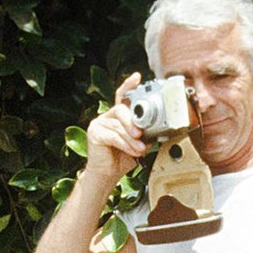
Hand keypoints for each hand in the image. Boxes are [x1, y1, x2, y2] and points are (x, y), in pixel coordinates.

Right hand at [80, 73, 148, 190]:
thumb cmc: (121, 159)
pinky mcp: (94, 133)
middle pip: (121, 110)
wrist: (107, 175)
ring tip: (140, 150)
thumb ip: (145, 135)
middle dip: (133, 123)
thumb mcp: (137, 144)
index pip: (122, 96)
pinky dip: (125, 144)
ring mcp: (99, 124)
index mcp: (117, 116)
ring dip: (132, 140)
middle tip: (141, 135)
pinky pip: (113, 136)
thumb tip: (158, 131)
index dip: (129, 85)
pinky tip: (131, 151)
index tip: (137, 77)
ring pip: (119, 126)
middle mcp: (107, 116)